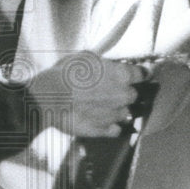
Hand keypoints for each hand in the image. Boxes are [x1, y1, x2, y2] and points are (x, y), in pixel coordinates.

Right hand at [29, 53, 147, 138]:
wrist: (48, 98)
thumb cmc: (64, 75)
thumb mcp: (84, 58)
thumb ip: (103, 63)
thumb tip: (107, 64)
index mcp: (122, 74)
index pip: (142, 74)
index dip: (138, 74)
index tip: (136, 75)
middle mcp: (124, 95)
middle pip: (134, 95)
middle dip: (124, 93)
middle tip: (107, 91)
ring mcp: (115, 115)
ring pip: (124, 113)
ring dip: (115, 110)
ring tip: (97, 106)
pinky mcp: (104, 130)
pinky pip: (115, 129)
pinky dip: (109, 126)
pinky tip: (98, 120)